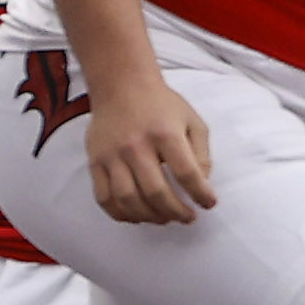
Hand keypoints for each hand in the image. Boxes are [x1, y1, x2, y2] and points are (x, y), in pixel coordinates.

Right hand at [82, 69, 215, 225]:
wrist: (121, 85)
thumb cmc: (162, 105)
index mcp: (166, 133)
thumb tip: (202, 185)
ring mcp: (112, 155)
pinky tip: (137, 216)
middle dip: (176, 212)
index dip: (200, 194)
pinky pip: (104, 198)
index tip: (209, 204)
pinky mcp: (95, 162)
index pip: (186, 173)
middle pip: (156, 192)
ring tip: (165, 219)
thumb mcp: (191, 120)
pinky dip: (121, 214)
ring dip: (150, 217)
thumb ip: (201, 152)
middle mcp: (137, 145)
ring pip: (128, 200)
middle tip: (187, 218)